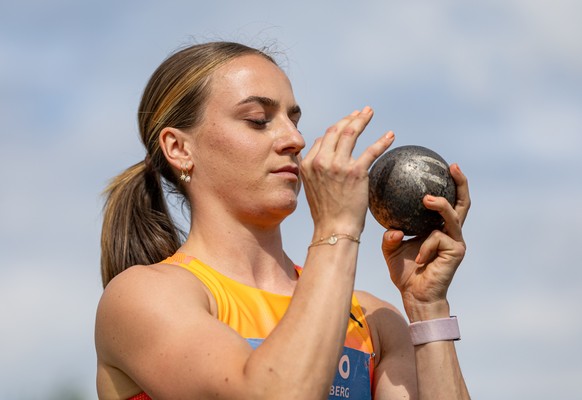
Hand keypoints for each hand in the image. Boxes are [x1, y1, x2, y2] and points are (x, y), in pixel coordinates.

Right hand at [300, 107, 393, 236]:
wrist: (334, 229)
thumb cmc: (326, 212)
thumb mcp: (312, 187)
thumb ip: (316, 168)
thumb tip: (323, 153)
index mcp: (308, 164)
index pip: (323, 139)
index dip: (336, 128)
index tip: (347, 123)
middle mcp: (321, 161)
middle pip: (336, 130)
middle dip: (349, 118)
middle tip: (360, 112)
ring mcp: (338, 165)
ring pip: (351, 133)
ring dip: (362, 120)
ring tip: (370, 113)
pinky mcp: (356, 172)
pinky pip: (371, 150)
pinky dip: (382, 141)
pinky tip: (390, 135)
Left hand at [381, 163, 470, 320]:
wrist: (416, 296)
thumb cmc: (404, 272)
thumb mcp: (391, 249)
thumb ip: (390, 235)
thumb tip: (392, 229)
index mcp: (436, 227)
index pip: (446, 201)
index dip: (447, 183)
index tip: (443, 164)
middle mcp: (449, 231)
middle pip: (462, 202)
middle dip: (461, 183)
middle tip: (453, 167)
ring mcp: (456, 241)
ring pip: (453, 216)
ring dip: (441, 206)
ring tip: (428, 199)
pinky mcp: (456, 251)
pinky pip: (437, 238)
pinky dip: (424, 246)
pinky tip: (417, 259)